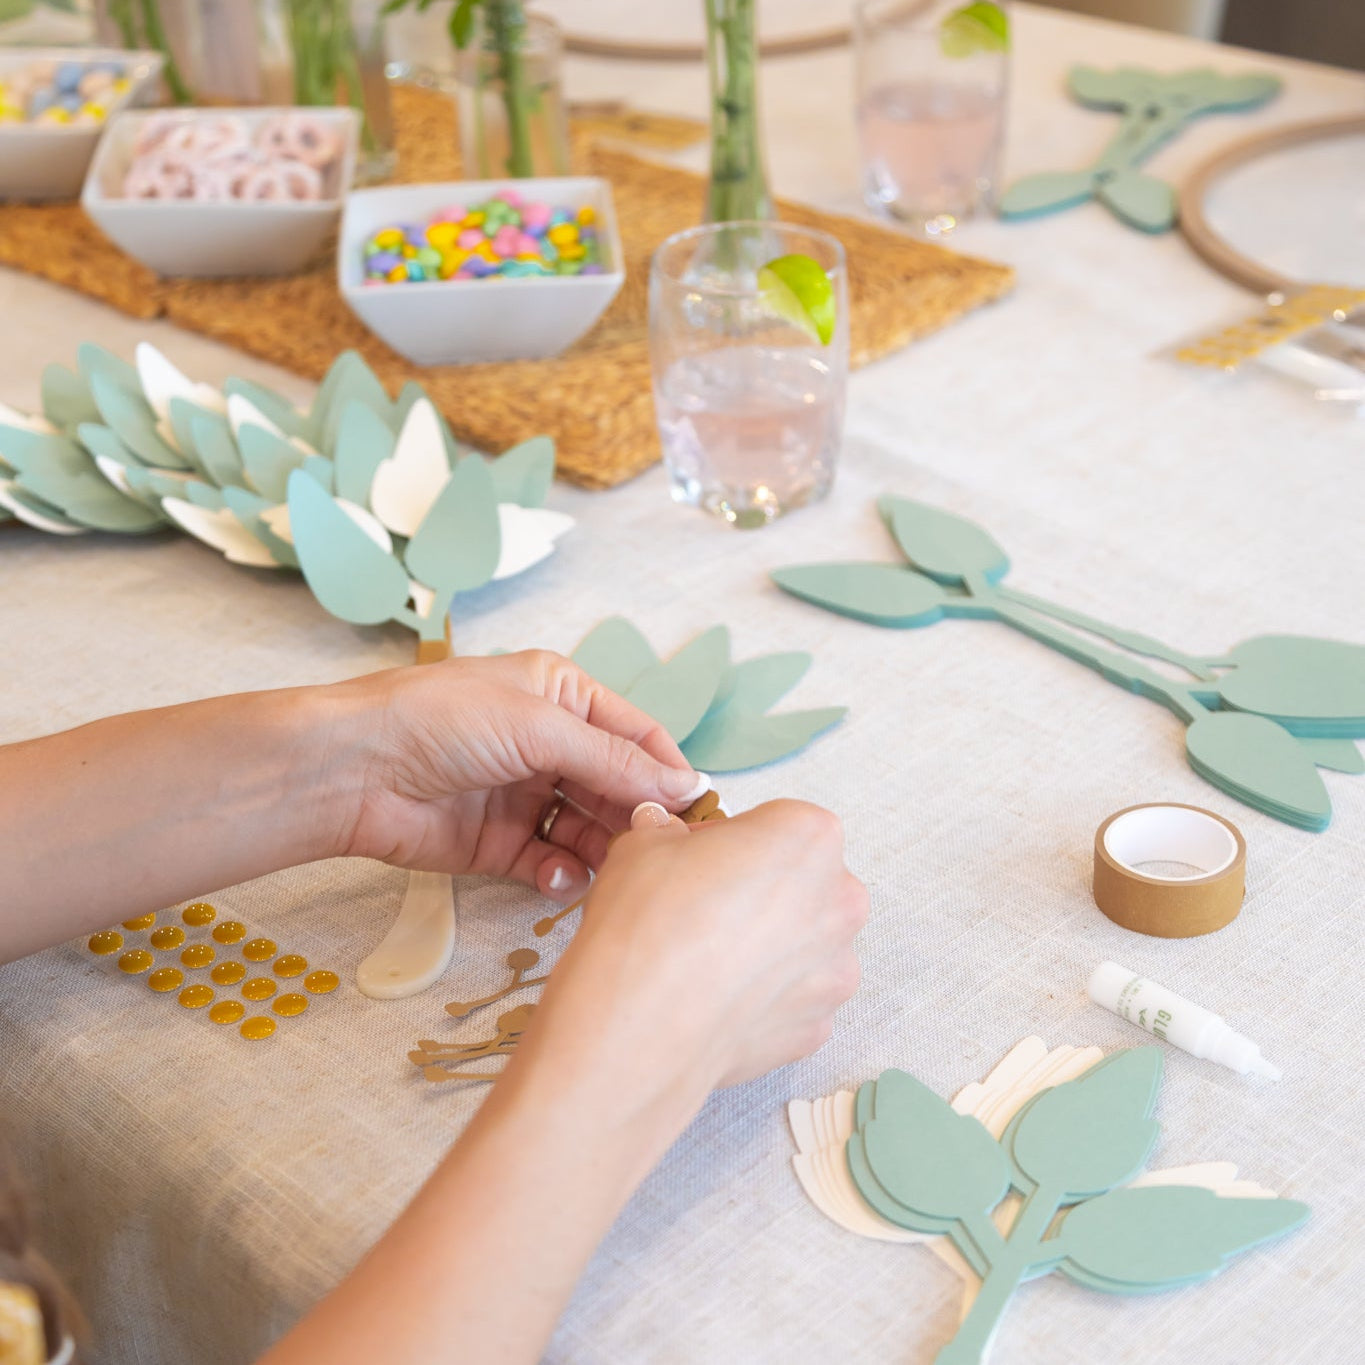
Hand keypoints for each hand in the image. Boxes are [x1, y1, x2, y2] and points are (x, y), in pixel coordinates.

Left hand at [327, 652, 705, 901]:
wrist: (352, 770)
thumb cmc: (441, 720)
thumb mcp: (540, 728)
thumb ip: (614, 761)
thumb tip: (684, 785)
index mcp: (562, 695)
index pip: (636, 736)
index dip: (668, 771)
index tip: (699, 811)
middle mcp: (549, 744)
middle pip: (617, 786)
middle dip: (636, 816)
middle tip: (656, 851)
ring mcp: (525, 795)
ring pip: (589, 829)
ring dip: (602, 850)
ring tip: (611, 869)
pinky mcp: (500, 844)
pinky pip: (550, 863)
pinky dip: (561, 874)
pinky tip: (556, 876)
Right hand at [518, 800, 866, 1099]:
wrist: (639, 1024)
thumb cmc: (649, 921)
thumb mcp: (642, 844)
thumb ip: (664, 833)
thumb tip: (660, 833)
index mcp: (809, 836)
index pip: (775, 823)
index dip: (730, 839)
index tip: (697, 858)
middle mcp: (840, 900)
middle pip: (801, 883)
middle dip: (759, 891)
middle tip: (702, 907)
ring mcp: (835, 969)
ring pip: (802, 944)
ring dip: (766, 946)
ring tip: (706, 959)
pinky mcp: (818, 1027)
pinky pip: (793, 998)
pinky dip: (762, 997)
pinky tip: (716, 998)